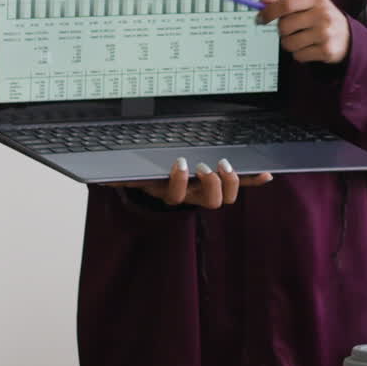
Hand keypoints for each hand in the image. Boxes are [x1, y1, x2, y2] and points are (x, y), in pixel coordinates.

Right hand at [110, 157, 272, 208]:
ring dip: (229, 181)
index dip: (180, 184)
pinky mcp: (223, 182)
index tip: (179, 164)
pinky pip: (241, 185)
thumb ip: (116, 174)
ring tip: (223, 164)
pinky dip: (254, 180)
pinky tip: (267, 175)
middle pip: (209, 201)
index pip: (175, 196)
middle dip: (210, 184)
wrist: (160, 174)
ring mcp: (209, 191)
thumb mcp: (132, 170)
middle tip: (205, 166)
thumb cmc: (145, 169)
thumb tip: (98, 176)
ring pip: (225, 198)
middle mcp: (191, 195)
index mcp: (168, 191)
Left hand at [259, 0, 350, 64]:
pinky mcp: (326, 50)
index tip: (260, 18)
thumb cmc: (323, 17)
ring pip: (289, 43)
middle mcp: (322, 14)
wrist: (348, 36)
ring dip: (290, 43)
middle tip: (290, 30)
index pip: (286, 4)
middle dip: (282, 31)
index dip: (269, 13)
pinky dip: (299, 54)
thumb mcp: (308, 4)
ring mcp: (325, 33)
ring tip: (301, 39)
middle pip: (284, 26)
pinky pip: (298, 55)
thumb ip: (285, 2)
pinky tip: (309, 47)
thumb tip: (263, 2)